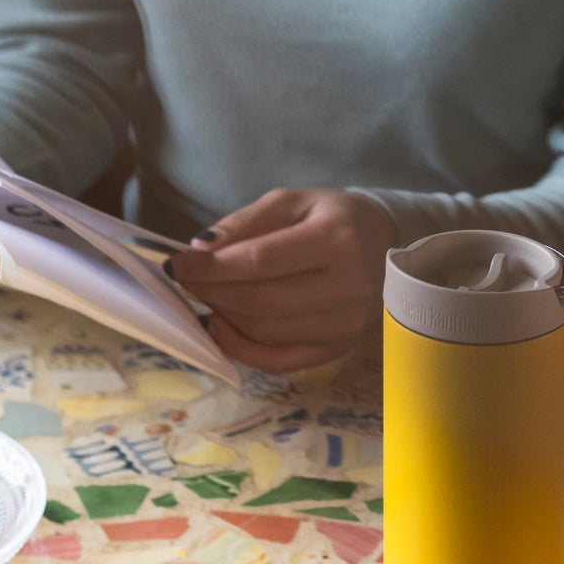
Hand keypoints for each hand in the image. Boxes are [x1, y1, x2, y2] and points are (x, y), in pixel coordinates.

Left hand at [167, 188, 397, 372]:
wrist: (385, 244)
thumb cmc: (332, 217)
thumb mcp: (291, 202)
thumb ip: (246, 223)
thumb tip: (201, 250)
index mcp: (335, 240)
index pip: (260, 261)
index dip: (211, 267)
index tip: (177, 263)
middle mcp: (347, 288)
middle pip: (260, 302)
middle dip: (211, 292)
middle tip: (185, 279)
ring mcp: (345, 326)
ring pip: (266, 333)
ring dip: (222, 317)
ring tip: (203, 296)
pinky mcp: (338, 350)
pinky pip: (280, 361)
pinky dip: (241, 349)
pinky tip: (219, 327)